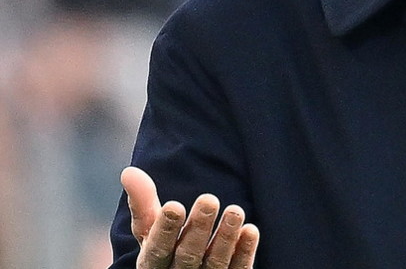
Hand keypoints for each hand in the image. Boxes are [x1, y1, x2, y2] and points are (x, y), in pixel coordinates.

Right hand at [121, 166, 259, 268]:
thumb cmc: (165, 247)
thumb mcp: (149, 231)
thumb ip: (143, 204)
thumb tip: (129, 171)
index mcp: (153, 264)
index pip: (157, 249)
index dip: (165, 229)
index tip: (173, 205)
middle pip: (188, 255)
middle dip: (199, 228)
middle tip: (209, 200)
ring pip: (215, 262)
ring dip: (226, 237)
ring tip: (235, 210)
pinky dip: (244, 251)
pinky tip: (250, 230)